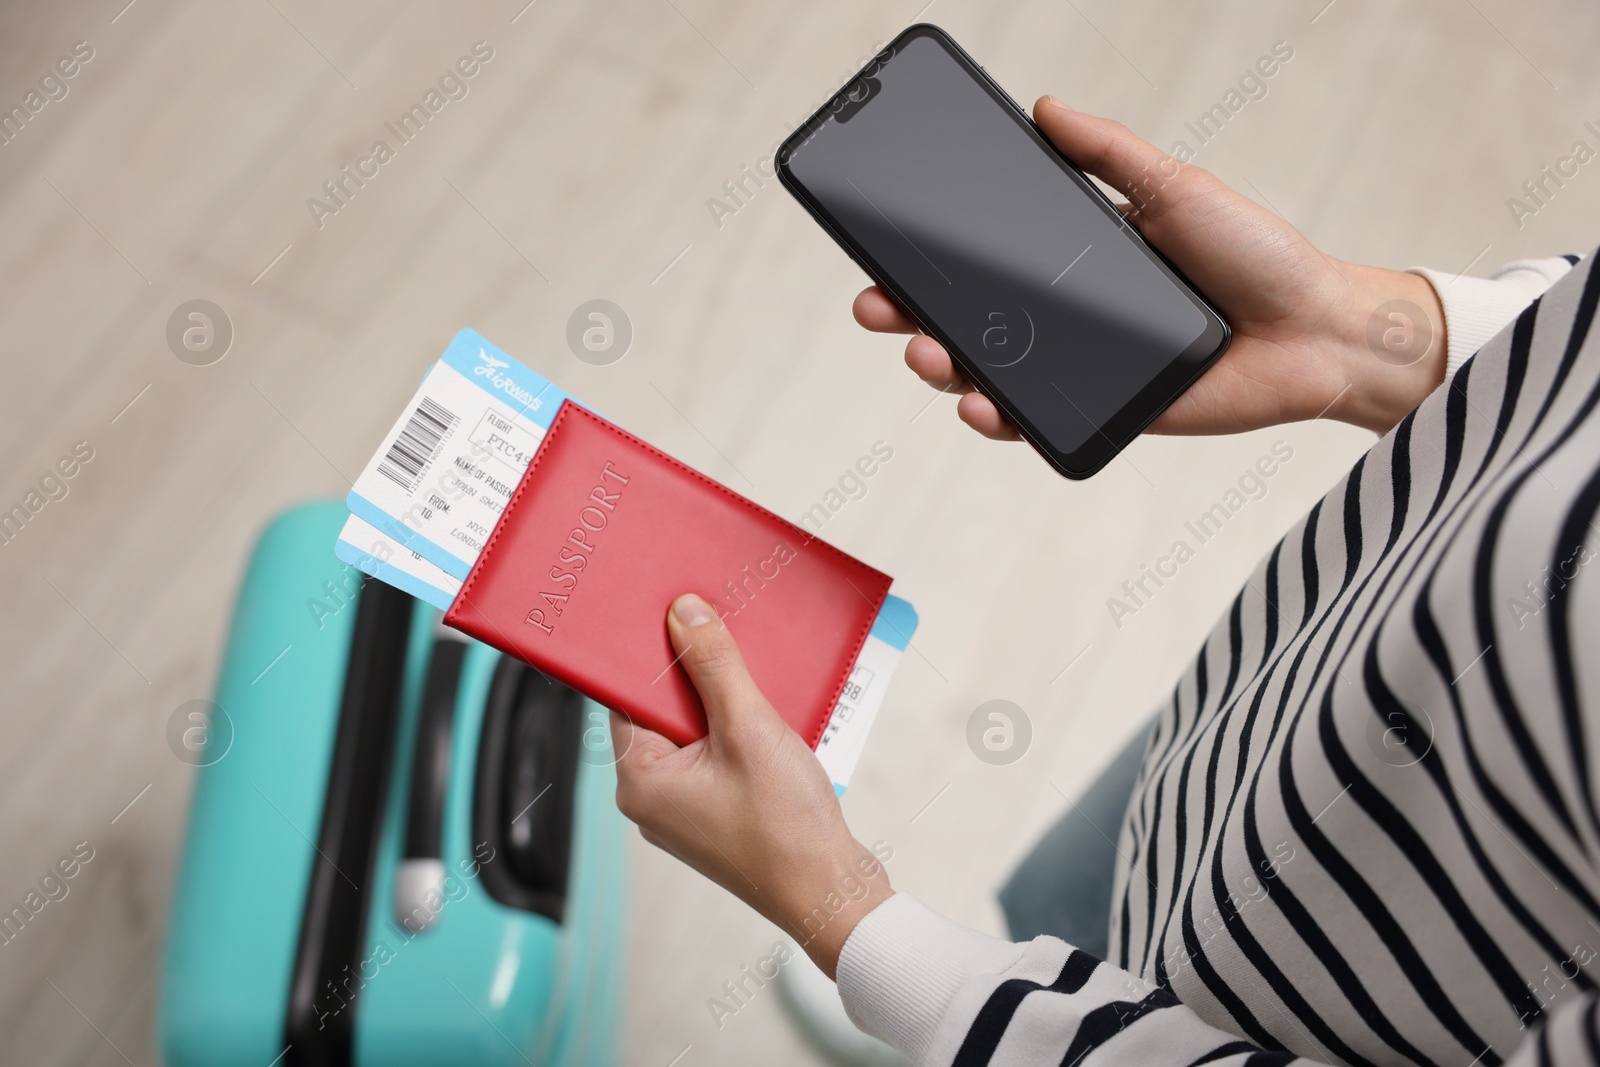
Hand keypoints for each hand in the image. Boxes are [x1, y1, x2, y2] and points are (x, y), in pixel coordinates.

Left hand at [610, 594, 893, 978]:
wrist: (831, 895)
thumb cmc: (786, 828)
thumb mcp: (749, 729)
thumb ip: (713, 666)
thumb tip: (683, 614)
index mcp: (641, 781)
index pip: (624, 697)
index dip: (646, 653)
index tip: (665, 612)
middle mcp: (653, 798)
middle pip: (660, 711)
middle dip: (692, 672)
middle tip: (717, 628)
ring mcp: (685, 810)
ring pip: (693, 731)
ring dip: (721, 699)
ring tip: (750, 668)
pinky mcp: (717, 815)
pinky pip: (716, 755)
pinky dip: (737, 729)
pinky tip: (768, 710)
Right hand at [853, 97, 1446, 438]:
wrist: (1319, 330)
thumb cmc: (1258, 255)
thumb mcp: (1176, 187)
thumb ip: (1108, 152)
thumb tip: (1043, 106)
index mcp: (1078, 259)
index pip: (987, 259)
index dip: (931, 258)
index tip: (883, 248)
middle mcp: (1070, 315)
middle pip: (970, 319)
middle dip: (911, 316)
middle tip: (878, 308)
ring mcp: (1083, 369)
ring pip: (990, 372)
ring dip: (944, 368)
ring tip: (926, 356)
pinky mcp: (1107, 413)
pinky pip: (1039, 421)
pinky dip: (1000, 419)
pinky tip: (980, 406)